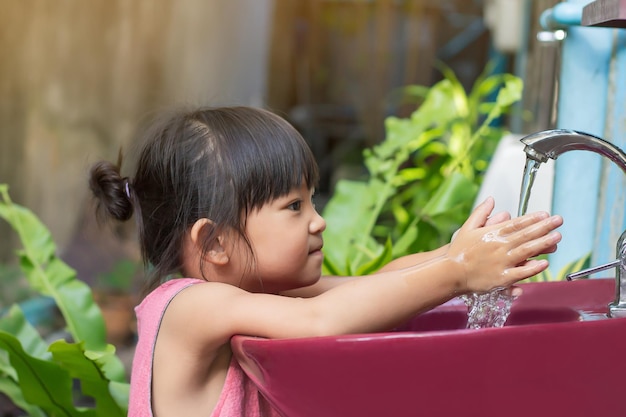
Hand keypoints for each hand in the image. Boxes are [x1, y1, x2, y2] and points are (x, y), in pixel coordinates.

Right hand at [447, 197, 562, 292]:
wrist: (450, 272)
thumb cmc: (459, 251)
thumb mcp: (467, 228)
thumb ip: (481, 213)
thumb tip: (491, 199)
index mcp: (493, 233)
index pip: (517, 223)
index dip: (533, 218)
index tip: (546, 214)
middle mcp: (500, 246)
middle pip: (526, 235)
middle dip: (545, 227)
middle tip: (559, 221)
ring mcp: (502, 262)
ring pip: (527, 251)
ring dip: (544, 243)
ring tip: (557, 237)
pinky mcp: (502, 278)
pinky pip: (521, 273)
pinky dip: (533, 268)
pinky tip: (545, 263)